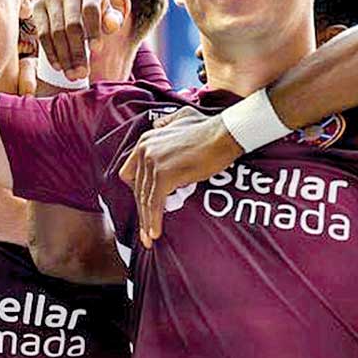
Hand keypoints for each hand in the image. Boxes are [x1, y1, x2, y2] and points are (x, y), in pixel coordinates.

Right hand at [34, 0, 122, 79]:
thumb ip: (113, 20)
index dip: (94, 30)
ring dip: (64, 57)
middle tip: (82, 73)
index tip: (97, 50)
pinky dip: (50, 52)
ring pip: (56, 32)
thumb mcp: (109, 15)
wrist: (74, 5)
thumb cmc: (97, 14)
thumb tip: (112, 25)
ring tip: (72, 74)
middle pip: (72, 25)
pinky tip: (58, 66)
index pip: (91, 9)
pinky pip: (42, 34)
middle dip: (77, 52)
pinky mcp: (37, 7)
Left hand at [119, 106, 241, 247]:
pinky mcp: (164, 175)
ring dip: (146, 221)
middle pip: (137, 188)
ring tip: (149, 238)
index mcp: (145, 141)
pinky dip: (154, 220)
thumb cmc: (209, 128)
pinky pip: (155, 203)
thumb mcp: (179, 118)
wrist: (225, 133)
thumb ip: (165, 124)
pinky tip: (155, 234)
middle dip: (141, 210)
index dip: (138, 191)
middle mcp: (143, 150)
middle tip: (145, 229)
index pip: (132, 173)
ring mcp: (152, 163)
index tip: (144, 205)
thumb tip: (158, 125)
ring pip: (144, 199)